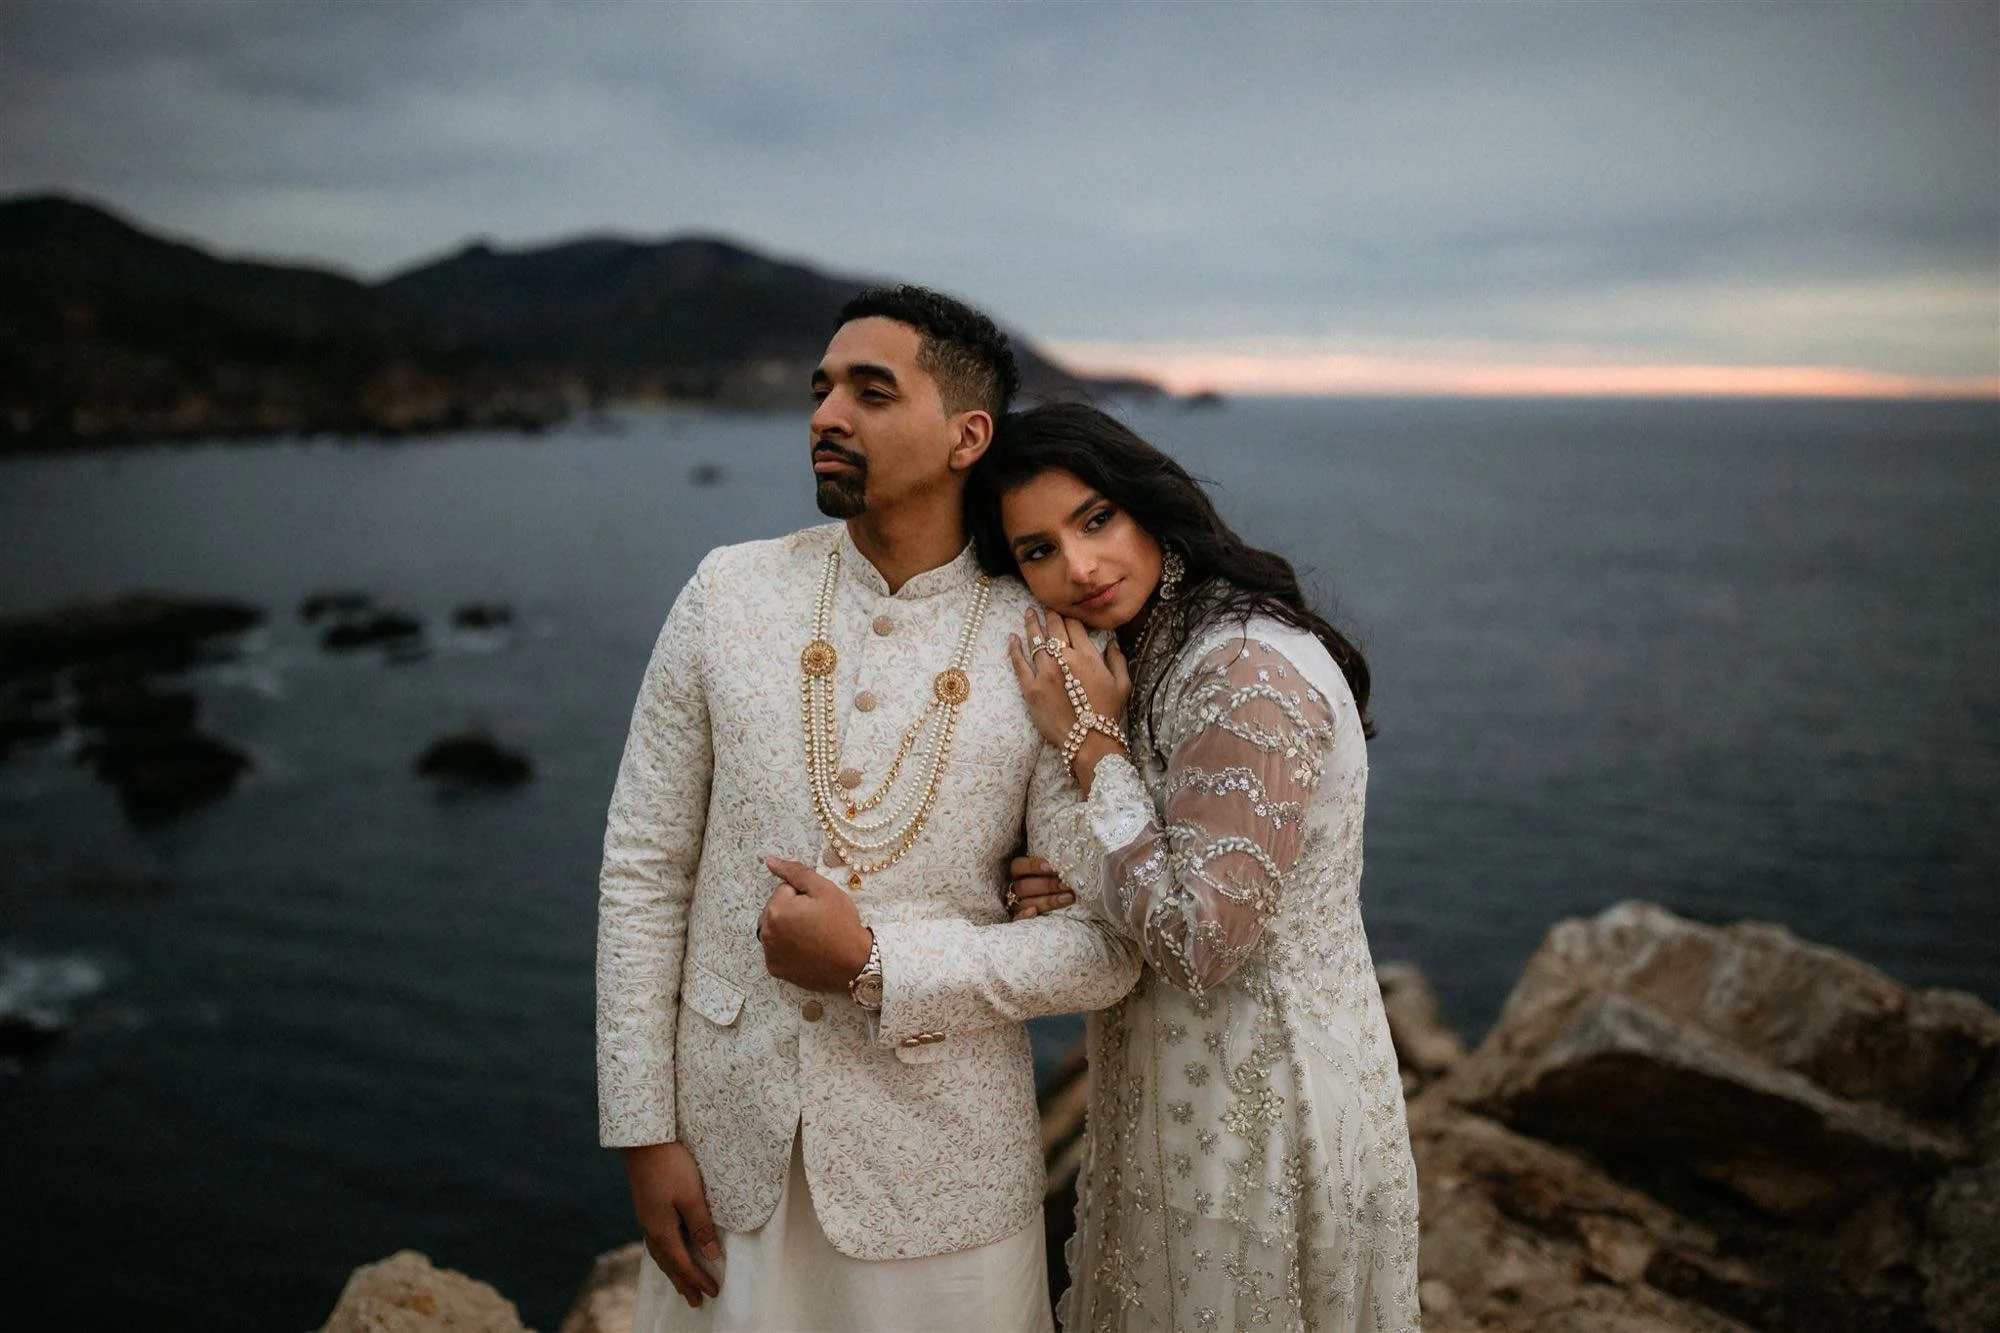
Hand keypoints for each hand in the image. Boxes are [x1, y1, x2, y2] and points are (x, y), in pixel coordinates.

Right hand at [622, 1141, 720, 1308]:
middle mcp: (651, 1229)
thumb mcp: (692, 1197)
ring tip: (683, 1284)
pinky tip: (669, 1251)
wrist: (643, 1142)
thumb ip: (701, 1226)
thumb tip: (712, 1255)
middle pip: (669, 1264)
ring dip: (673, 1271)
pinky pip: (657, 1241)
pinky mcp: (647, 1207)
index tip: (714, 1291)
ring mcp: (647, 1218)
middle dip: (684, 1283)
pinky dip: (666, 1255)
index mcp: (662, 1230)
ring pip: (661, 1254)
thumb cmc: (671, 1166)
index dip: (698, 1278)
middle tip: (696, 1301)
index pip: (683, 1263)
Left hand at [759, 856, 872, 990]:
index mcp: (775, 911)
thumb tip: (769, 861)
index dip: (804, 895)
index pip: (784, 889)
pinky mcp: (776, 968)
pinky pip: (778, 949)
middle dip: (793, 910)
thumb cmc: (842, 925)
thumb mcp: (824, 889)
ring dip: (789, 928)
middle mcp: (766, 933)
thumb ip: (795, 872)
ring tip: (814, 935)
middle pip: (777, 909)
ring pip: (776, 928)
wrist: (855, 963)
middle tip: (818, 921)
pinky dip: (789, 947)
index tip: (819, 908)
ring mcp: (770, 953)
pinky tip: (807, 950)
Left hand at [1006, 607, 1130, 750]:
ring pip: (1035, 641)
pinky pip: (1019, 663)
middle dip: (1049, 615)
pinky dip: (1015, 648)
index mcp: (1087, 656)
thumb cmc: (1108, 713)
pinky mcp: (1030, 688)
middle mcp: (1064, 660)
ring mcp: (1045, 673)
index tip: (1064, 611)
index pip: (1074, 626)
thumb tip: (1112, 642)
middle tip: (1045, 606)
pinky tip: (1013, 637)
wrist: (1089, 741)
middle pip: (1053, 629)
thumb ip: (1117, 659)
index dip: (1068, 616)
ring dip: (1031, 624)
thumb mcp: (1122, 684)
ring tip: (1029, 613)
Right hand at [1006, 855, 1074, 919]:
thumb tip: (1069, 857)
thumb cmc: (1058, 880)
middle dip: (1047, 885)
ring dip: (1048, 901)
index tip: (1052, 866)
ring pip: (1025, 903)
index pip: (1018, 866)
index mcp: (1017, 872)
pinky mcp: (1019, 920)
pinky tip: (1033, 913)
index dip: (1033, 865)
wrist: (1059, 906)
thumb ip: (1056, 864)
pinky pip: (1017, 920)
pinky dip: (1023, 917)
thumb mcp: (1054, 870)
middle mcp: (1014, 888)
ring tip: (1068, 898)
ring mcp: (1016, 906)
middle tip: (1066, 884)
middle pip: (1023, 886)